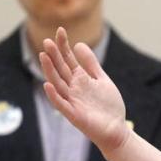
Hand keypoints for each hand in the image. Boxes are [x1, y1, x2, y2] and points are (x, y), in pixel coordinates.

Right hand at [39, 27, 130, 155]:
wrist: (116, 129)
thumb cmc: (109, 106)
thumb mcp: (101, 80)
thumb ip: (91, 64)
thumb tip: (78, 45)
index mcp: (80, 79)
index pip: (68, 60)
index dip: (63, 46)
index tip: (60, 30)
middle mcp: (73, 89)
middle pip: (60, 70)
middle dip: (54, 56)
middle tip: (47, 41)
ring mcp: (72, 101)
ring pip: (57, 84)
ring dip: (49, 71)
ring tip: (43, 56)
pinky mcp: (74, 115)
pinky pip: (61, 104)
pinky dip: (54, 96)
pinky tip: (48, 85)